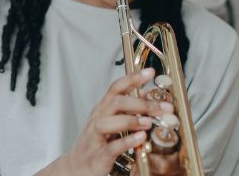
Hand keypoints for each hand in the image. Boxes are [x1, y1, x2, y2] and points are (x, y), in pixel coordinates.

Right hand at [58, 68, 174, 175]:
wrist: (75, 167)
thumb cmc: (94, 144)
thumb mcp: (110, 122)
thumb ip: (128, 109)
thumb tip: (147, 95)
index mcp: (102, 109)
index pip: (116, 88)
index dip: (132, 78)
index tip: (149, 73)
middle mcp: (97, 119)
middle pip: (115, 102)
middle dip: (141, 103)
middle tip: (163, 107)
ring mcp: (94, 137)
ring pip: (107, 121)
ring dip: (130, 120)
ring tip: (149, 122)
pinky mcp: (97, 156)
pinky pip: (111, 147)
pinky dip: (126, 142)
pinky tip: (140, 138)